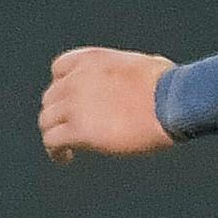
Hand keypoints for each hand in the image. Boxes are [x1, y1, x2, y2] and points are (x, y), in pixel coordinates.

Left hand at [41, 47, 173, 161]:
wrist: (172, 103)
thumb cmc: (170, 86)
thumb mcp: (146, 64)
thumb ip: (132, 70)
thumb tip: (149, 70)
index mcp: (92, 60)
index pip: (59, 69)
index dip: (61, 85)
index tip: (68, 99)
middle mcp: (76, 80)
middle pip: (51, 98)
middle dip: (58, 112)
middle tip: (68, 127)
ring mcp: (74, 105)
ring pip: (46, 121)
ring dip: (53, 133)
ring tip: (64, 148)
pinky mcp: (78, 130)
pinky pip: (52, 141)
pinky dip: (55, 151)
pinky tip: (65, 158)